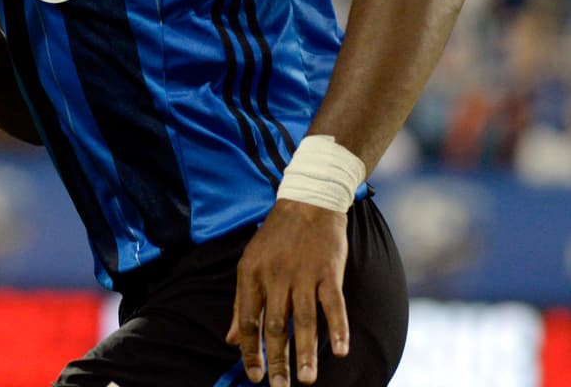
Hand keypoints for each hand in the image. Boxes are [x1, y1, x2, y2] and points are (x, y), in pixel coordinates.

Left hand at [227, 199, 349, 385]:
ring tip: (307, 380)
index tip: (253, 376)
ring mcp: (303, 274)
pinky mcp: (329, 271)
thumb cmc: (276, 237)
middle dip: (276, 360)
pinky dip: (338, 328)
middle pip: (275, 326)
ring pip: (304, 320)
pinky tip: (340, 351)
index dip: (249, 350)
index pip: (247, 320)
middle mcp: (275, 276)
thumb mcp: (250, 264)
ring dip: (305, 353)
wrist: (307, 201)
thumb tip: (230, 340)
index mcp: (251, 274)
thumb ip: (240, 303)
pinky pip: (334, 305)